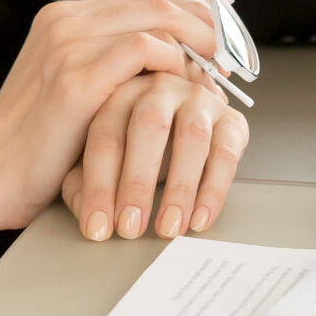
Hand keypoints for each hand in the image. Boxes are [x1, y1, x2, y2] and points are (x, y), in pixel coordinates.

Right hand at [0, 0, 217, 236]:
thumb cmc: (32, 145)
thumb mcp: (72, 89)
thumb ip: (110, 67)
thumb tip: (175, 64)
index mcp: (63, 19)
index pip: (143, 0)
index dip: (187, 17)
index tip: (216, 42)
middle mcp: (65, 20)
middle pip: (155, 1)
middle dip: (203, 25)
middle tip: (229, 56)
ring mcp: (69, 44)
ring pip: (156, 19)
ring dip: (196, 46)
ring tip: (214, 76)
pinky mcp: (76, 77)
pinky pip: (145, 50)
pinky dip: (174, 64)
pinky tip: (183, 89)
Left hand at [59, 61, 248, 241]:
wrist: (179, 129)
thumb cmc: (134, 147)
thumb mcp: (103, 162)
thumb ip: (83, 184)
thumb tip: (83, 211)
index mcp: (122, 91)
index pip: (106, 134)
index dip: (99, 184)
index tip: (98, 227)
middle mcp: (161, 87)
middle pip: (148, 126)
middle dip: (137, 182)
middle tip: (130, 227)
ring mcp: (199, 99)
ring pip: (192, 137)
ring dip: (180, 187)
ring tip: (168, 228)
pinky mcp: (232, 120)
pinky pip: (226, 153)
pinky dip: (213, 190)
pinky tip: (199, 219)